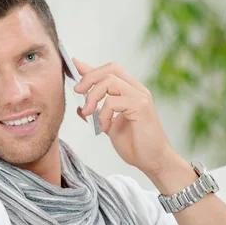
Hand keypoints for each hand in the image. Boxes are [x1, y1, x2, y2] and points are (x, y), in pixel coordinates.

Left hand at [73, 58, 176, 174]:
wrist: (152, 161)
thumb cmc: (135, 144)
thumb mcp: (109, 125)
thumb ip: (98, 113)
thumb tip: (80, 105)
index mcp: (130, 92)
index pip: (110, 70)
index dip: (90, 67)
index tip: (72, 64)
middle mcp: (137, 90)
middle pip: (110, 69)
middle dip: (89, 77)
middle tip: (77, 92)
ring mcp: (140, 97)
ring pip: (110, 81)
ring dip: (93, 96)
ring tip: (88, 113)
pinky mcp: (141, 106)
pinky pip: (113, 101)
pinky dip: (102, 113)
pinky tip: (103, 127)